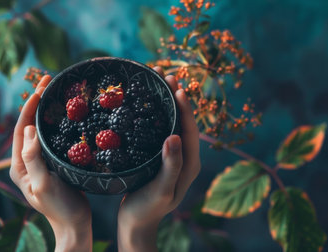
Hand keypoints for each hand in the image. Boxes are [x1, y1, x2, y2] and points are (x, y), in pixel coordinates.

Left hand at [9, 75, 91, 251]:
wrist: (74, 224)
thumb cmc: (59, 207)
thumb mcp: (43, 183)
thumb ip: (33, 158)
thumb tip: (28, 129)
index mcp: (19, 165)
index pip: (21, 129)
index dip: (29, 107)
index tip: (40, 88)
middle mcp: (27, 161)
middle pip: (29, 126)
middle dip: (37, 103)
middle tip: (48, 81)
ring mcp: (40, 162)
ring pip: (40, 130)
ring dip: (46, 111)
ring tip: (56, 92)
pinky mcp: (53, 164)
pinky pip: (52, 138)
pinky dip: (56, 123)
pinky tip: (66, 116)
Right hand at [117, 67, 200, 251]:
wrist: (136, 224)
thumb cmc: (148, 209)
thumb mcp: (161, 189)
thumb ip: (171, 165)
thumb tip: (175, 136)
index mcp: (190, 163)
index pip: (191, 129)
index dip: (185, 107)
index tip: (177, 87)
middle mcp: (183, 156)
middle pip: (182, 120)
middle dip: (175, 96)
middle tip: (164, 73)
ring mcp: (170, 155)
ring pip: (170, 121)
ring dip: (164, 100)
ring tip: (155, 80)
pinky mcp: (157, 155)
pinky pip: (158, 128)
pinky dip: (153, 112)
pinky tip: (141, 103)